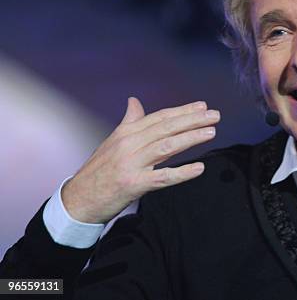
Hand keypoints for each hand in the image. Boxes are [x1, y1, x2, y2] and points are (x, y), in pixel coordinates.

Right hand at [62, 97, 218, 223]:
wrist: (77, 200)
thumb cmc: (98, 170)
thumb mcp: (112, 142)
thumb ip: (129, 122)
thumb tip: (134, 101)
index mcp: (126, 133)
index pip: (160, 117)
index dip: (182, 111)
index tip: (202, 106)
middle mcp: (129, 144)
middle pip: (166, 128)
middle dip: (193, 120)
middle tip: (214, 115)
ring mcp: (131, 164)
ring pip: (167, 147)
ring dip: (191, 138)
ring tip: (211, 132)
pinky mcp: (133, 184)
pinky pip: (162, 177)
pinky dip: (182, 172)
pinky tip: (199, 168)